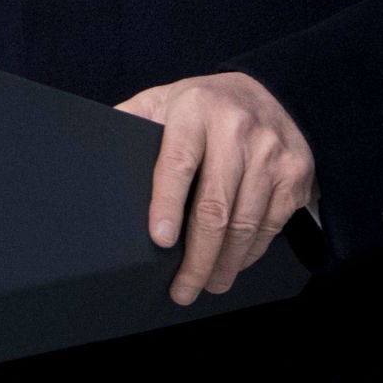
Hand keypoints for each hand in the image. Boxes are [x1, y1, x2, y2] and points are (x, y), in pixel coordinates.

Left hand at [116, 72, 317, 305]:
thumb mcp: (163, 99)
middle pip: (215, 206)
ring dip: (224, 264)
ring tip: (206, 285)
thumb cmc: (203, 104)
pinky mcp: (296, 175)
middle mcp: (236, 130)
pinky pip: (271, 226)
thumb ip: (131, 121)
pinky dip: (250, 253)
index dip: (166, 205)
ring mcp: (272, 154)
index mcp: (193, 110)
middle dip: (197, 257)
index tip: (159, 241)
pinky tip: (233, 264)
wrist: (272, 91)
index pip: (177, 163)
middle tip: (182, 290)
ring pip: (246, 224)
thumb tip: (87, 152)